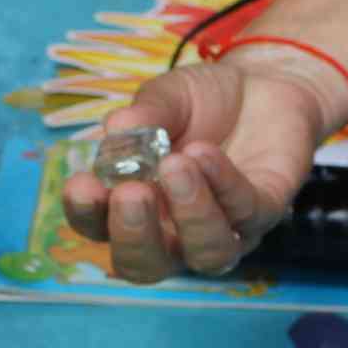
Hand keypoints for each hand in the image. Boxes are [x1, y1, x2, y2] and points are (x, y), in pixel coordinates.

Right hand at [59, 49, 337, 279]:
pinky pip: (246, 212)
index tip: (82, 185)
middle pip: (147, 265)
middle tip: (131, 193)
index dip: (87, 215)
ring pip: (207, 253)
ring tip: (175, 165)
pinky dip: (223, 184)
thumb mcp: (166, 97)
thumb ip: (145, 114)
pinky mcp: (265, 212)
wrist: (262, 82)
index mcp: (137, 206)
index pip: (100, 228)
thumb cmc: (202, 100)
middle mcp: (175, 231)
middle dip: (134, 235)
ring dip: (189, 215)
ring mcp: (223, 228)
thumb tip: (118, 127)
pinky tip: (204, 153)